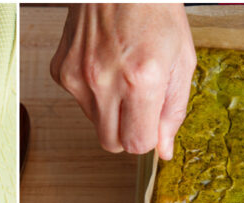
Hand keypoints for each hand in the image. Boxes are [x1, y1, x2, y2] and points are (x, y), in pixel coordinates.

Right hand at [50, 3, 195, 159]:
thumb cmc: (155, 12)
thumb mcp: (182, 60)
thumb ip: (173, 110)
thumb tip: (164, 148)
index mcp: (142, 79)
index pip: (137, 144)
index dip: (147, 138)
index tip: (151, 123)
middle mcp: (105, 81)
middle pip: (111, 143)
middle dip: (126, 132)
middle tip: (138, 105)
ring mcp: (78, 75)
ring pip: (94, 122)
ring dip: (110, 109)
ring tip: (122, 74)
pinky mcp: (61, 69)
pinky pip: (78, 100)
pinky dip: (92, 91)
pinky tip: (104, 64)